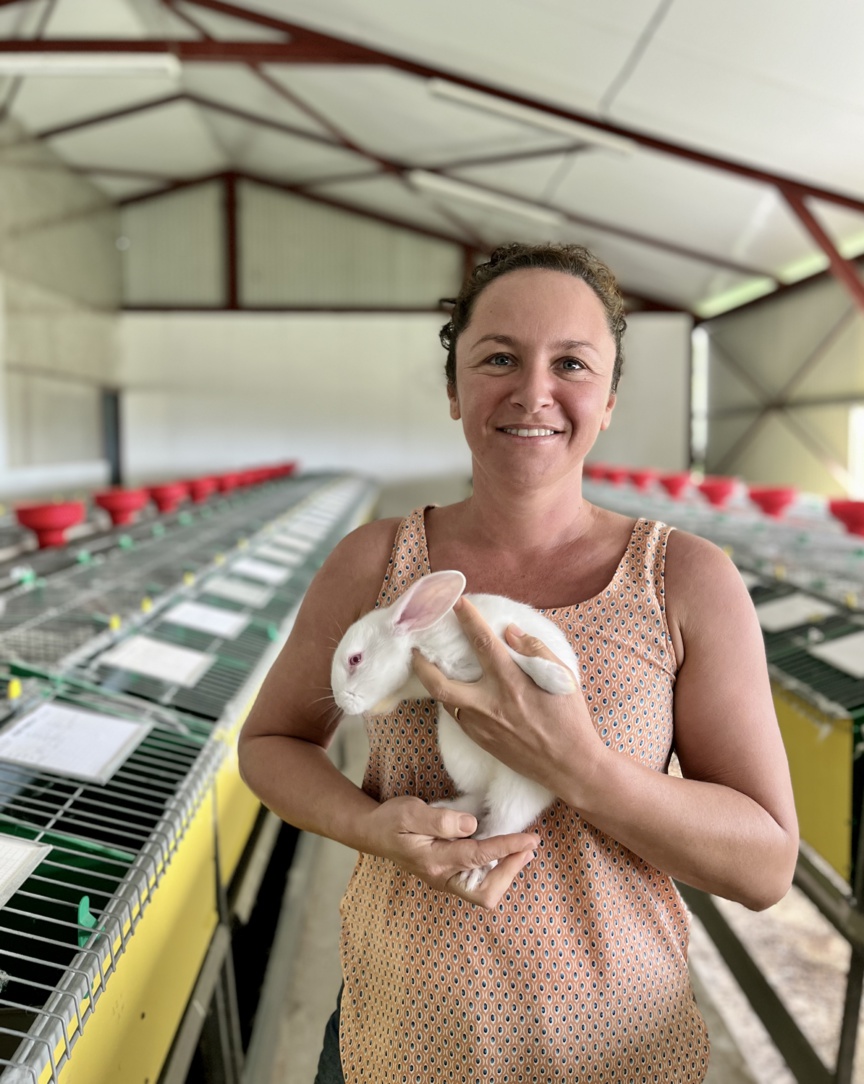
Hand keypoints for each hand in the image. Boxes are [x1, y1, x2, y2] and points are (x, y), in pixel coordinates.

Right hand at [363, 795, 538, 909]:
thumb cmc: (391, 820)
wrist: (373, 833)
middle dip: (510, 872)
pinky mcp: (449, 876)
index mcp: (433, 861)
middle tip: (529, 846)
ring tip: (522, 848)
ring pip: (484, 892)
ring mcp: (445, 880)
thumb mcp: (410, 811)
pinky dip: (496, 869)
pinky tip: (504, 850)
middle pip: (485, 893)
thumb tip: (471, 824)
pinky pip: (478, 882)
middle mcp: (442, 877)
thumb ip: (441, 819)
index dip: (507, 848)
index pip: (477, 857)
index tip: (530, 838)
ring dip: (506, 872)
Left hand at [411, 597, 604, 799]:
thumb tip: (510, 631)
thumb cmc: (569, 719)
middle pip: (440, 683)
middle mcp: (490, 704)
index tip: (457, 602)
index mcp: (512, 683)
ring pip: (445, 701)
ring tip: (429, 666)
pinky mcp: (481, 741)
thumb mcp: (562, 677)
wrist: (569, 765)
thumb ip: (536, 650)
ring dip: (434, 682)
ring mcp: (482, 726)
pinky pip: (457, 716)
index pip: (482, 644)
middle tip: (414, 648)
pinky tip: (454, 690)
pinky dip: (452, 699)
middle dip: (422, 664)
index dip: (468, 620)